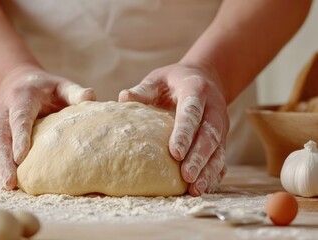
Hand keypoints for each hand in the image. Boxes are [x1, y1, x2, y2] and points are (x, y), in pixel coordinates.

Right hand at [0, 66, 95, 189]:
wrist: (16, 81)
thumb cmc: (45, 88)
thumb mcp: (61, 85)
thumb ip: (74, 92)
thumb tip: (91, 96)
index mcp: (21, 97)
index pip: (19, 118)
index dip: (19, 137)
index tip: (21, 157)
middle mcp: (2, 109)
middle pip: (0, 136)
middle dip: (3, 160)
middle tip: (9, 182)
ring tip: (6, 187)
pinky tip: (3, 183)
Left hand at [119, 63, 228, 195]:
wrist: (206, 78)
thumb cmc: (175, 81)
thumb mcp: (159, 78)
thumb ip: (143, 90)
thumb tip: (123, 98)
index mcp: (196, 90)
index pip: (192, 112)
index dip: (185, 132)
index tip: (175, 153)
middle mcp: (213, 108)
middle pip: (209, 135)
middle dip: (198, 157)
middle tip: (186, 176)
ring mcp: (220, 125)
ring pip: (218, 150)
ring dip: (208, 170)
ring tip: (195, 189)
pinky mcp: (222, 138)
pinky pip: (221, 157)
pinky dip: (214, 174)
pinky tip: (204, 187)